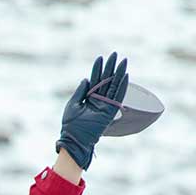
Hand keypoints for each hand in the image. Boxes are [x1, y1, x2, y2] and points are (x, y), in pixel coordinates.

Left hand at [56, 53, 128, 169]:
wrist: (73, 140)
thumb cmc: (70, 125)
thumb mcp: (73, 105)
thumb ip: (80, 91)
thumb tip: (86, 79)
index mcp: (89, 98)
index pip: (95, 80)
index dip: (97, 69)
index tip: (100, 57)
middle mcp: (98, 100)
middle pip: (106, 80)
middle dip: (110, 67)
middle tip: (115, 54)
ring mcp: (105, 105)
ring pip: (113, 86)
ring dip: (118, 73)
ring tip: (123, 61)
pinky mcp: (110, 112)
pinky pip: (117, 97)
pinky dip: (121, 87)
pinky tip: (125, 76)